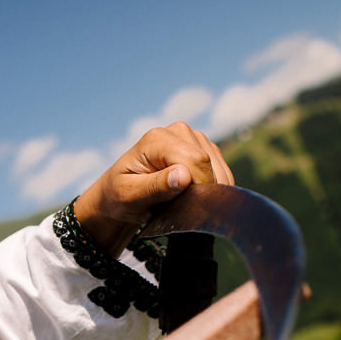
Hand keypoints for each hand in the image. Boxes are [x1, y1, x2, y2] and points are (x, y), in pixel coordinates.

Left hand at [74, 122, 233, 255]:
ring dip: (207, 191)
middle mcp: (178, 131)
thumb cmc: (120, 196)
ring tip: (182, 202)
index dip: (197, 188)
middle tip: (179, 208)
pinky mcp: (203, 149)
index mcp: (157, 139)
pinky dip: (213, 188)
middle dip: (201, 191)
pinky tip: (193, 197)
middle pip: (209, 163)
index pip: (196, 161)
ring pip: (219, 167)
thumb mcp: (129, 196)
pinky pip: (221, 171)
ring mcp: (192, 138)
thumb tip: (183, 176)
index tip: (184, 208)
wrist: (119, 195)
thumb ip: (155, 187)